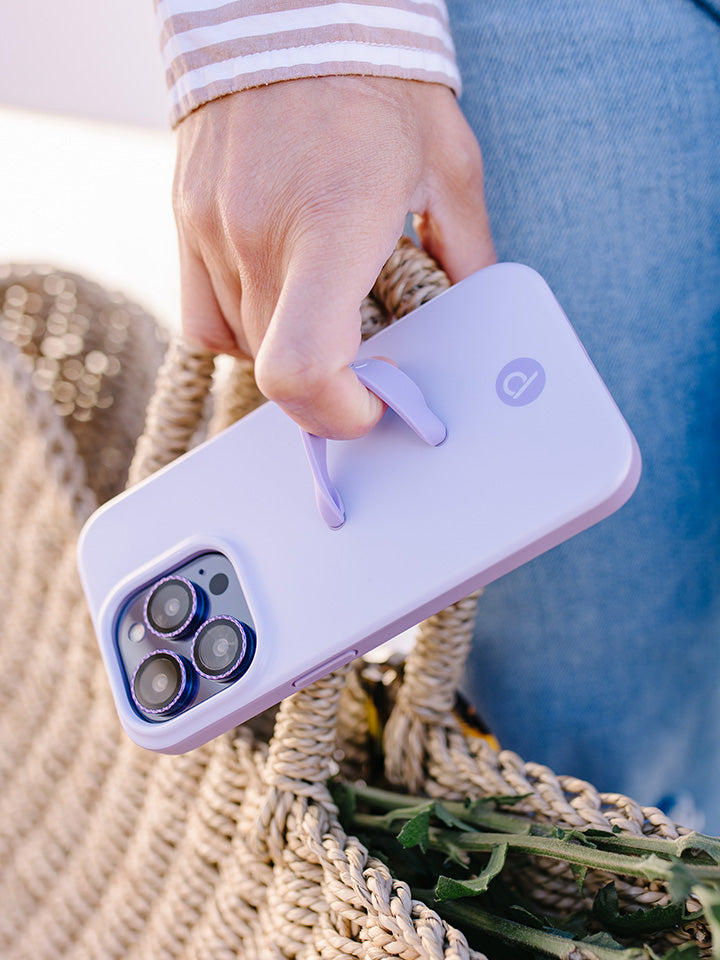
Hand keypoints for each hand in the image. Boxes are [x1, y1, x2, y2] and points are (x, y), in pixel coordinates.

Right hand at [173, 76, 494, 438]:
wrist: (294, 7)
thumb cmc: (378, 80)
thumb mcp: (448, 167)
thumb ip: (465, 255)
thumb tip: (470, 316)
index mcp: (332, 227)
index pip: (304, 368)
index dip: (338, 413)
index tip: (371, 405)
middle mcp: (260, 237)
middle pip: (279, 370)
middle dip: (328, 384)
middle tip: (366, 359)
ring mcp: (213, 229)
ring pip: (242, 345)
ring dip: (287, 351)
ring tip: (324, 308)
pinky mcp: (188, 218)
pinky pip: (204, 316)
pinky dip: (241, 328)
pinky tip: (277, 297)